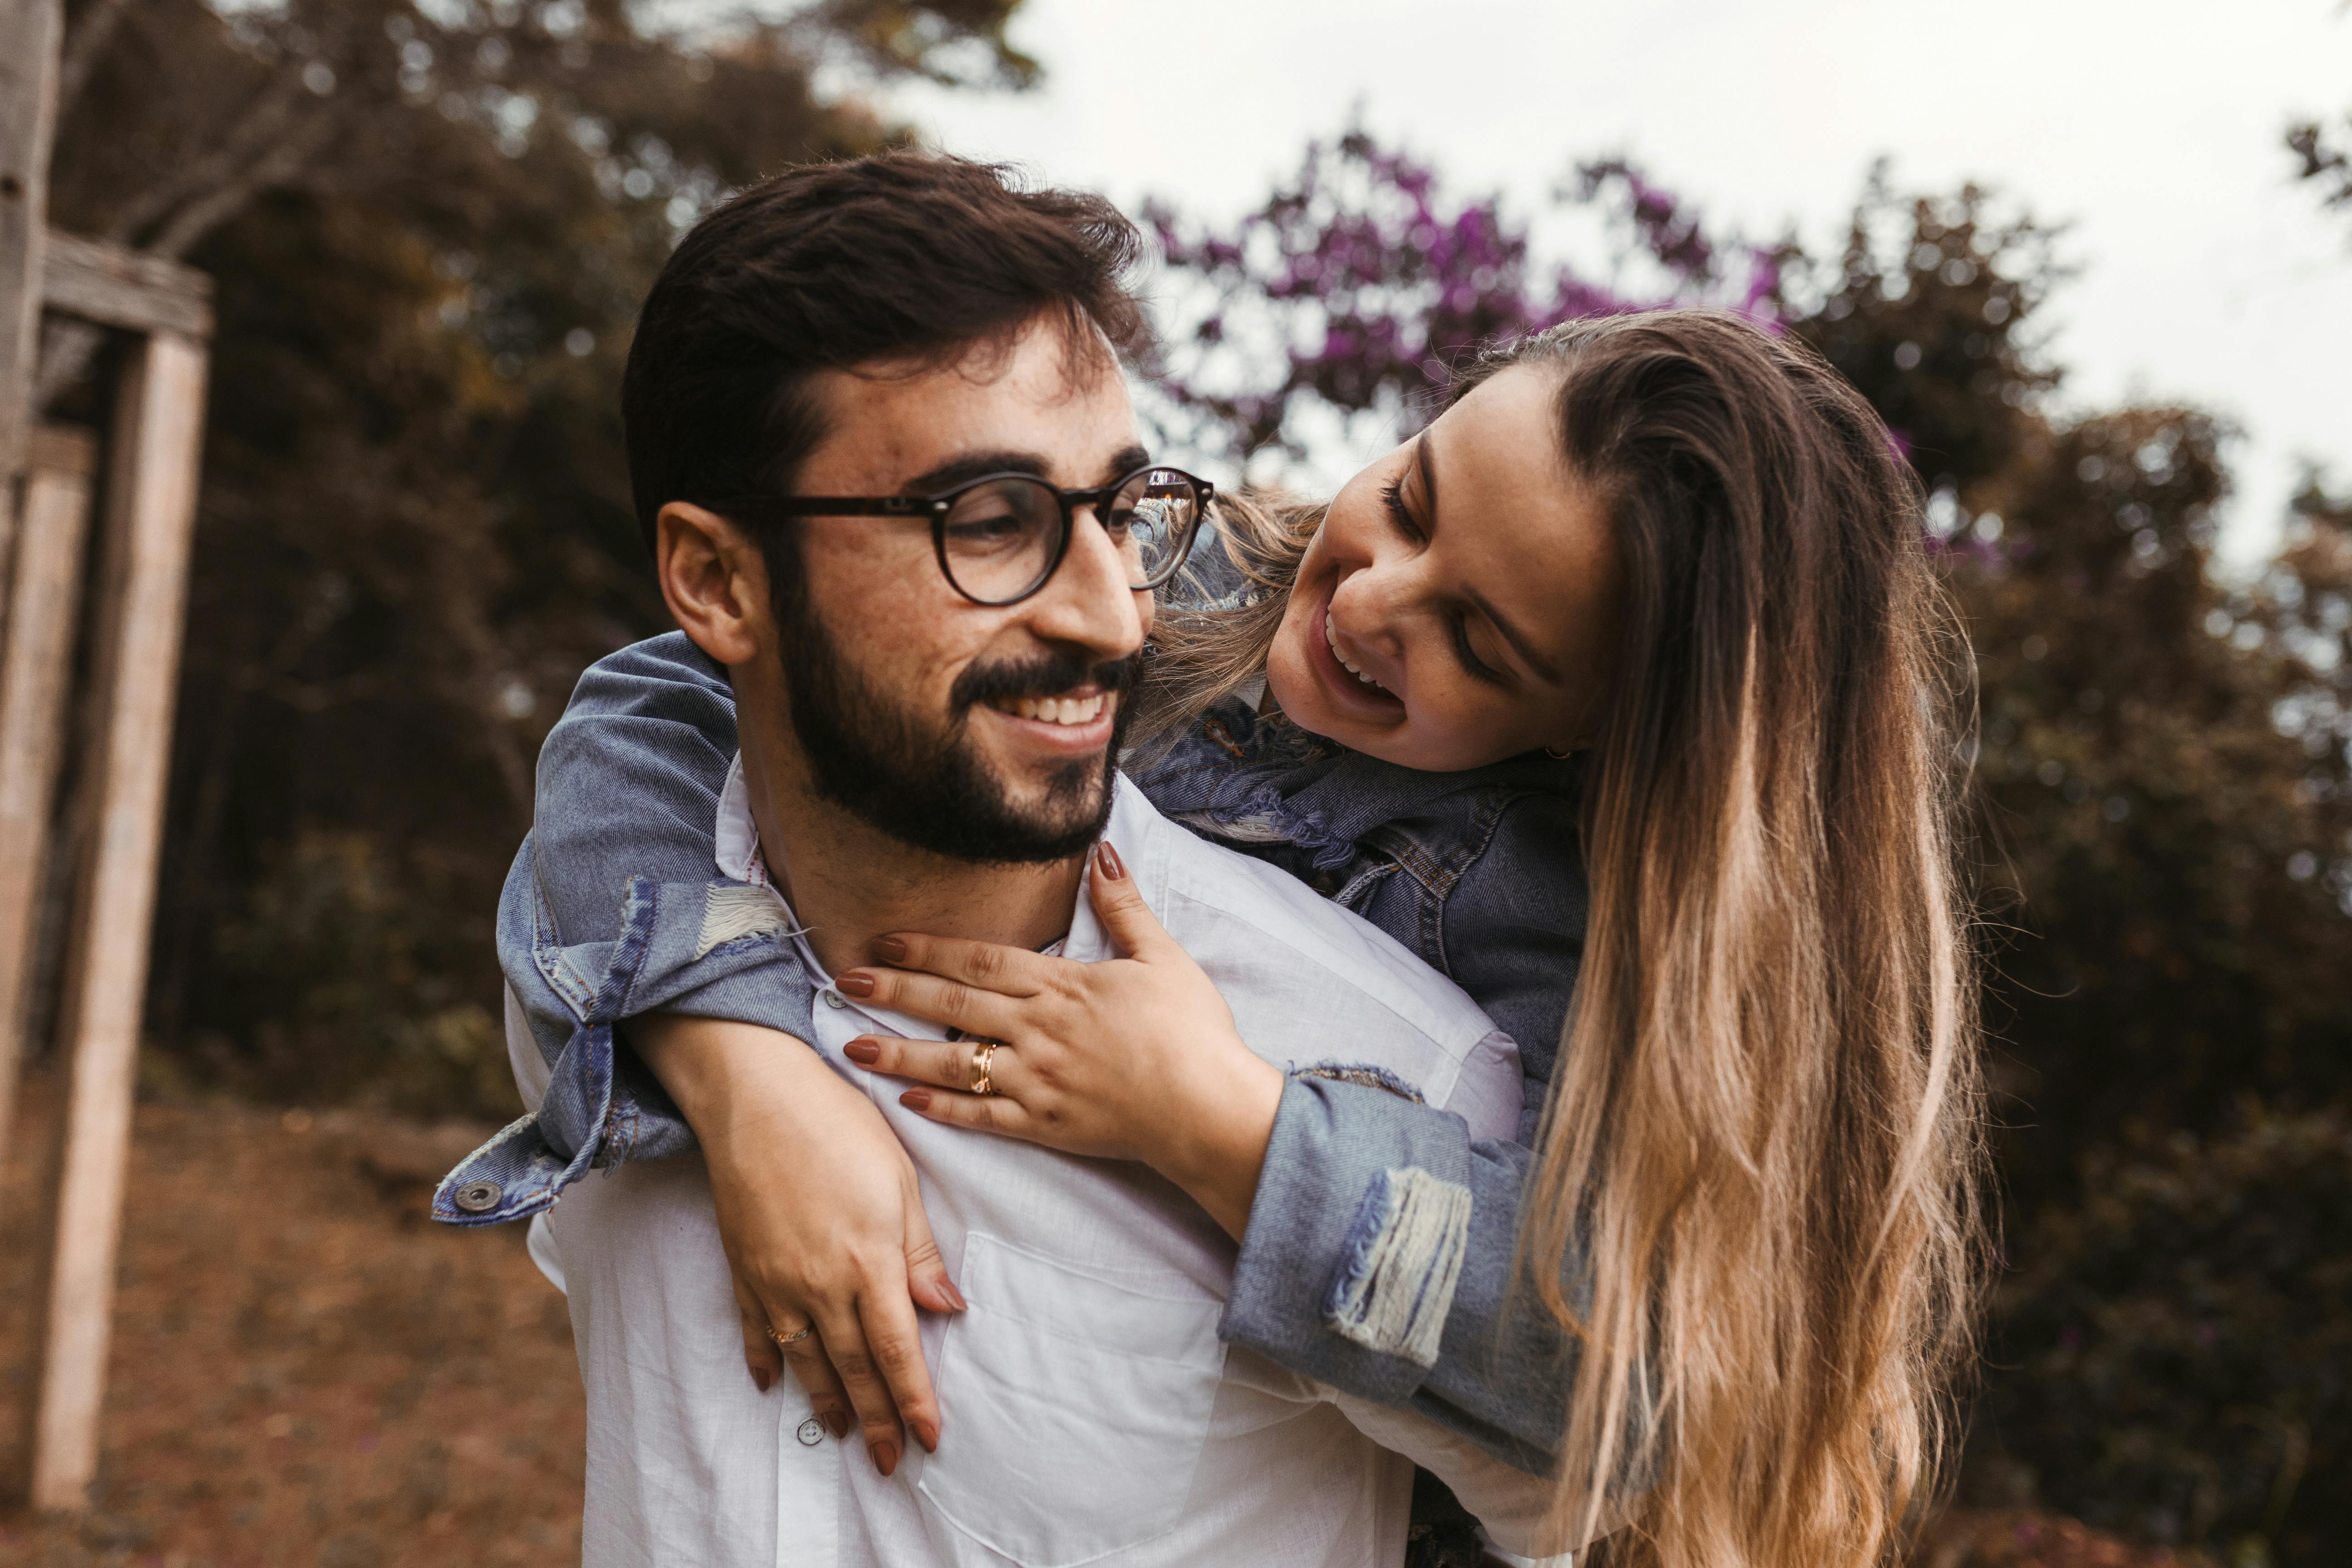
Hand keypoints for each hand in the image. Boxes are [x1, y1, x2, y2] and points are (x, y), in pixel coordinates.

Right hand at [627, 1015, 964, 1476]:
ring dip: (826, 1403)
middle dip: (876, 1421)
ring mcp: (776, 1280)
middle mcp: (820, 1284)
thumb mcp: (899, 1182)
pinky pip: (757, 1329)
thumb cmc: (838, 1126)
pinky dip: (765, 1361)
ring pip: (804, 1360)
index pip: (898, 1350)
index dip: (913, 1400)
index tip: (929, 1438)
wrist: (754, 1096)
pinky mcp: (744, 1267)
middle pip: (853, 1368)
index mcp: (868, 1263)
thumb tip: (947, 1308)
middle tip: (892, 1463)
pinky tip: (772, 1385)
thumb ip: (920, 1253)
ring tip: (844, 1434)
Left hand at [835, 841, 1286, 1238]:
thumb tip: (1101, 854)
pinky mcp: (1045, 1125)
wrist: (1207, 1109)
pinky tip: (908, 1101)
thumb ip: (1123, 907)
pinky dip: (944, 1110)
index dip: (929, 948)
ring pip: (954, 1064)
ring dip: (900, 1053)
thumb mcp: (1162, 957)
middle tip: (845, 980)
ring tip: (853, 1044)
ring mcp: (1037, 1081)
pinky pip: (982, 1117)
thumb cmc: (1191, 1032)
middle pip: (954, 1006)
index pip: (980, 962)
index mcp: (1063, 987)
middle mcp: (1039, 1032)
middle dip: (896, 990)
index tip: (885, 939)